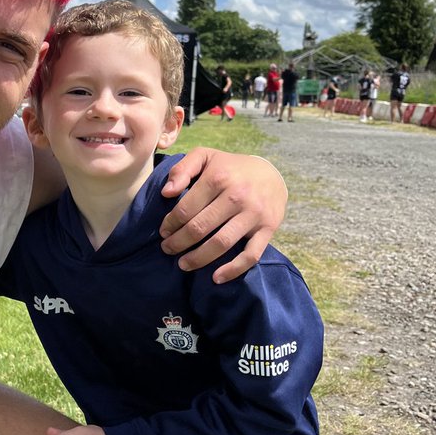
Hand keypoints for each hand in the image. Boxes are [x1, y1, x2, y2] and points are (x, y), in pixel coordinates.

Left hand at [159, 148, 286, 282]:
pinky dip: (233, 270)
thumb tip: (166, 192)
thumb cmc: (230, 167)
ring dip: (198, 258)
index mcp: (218, 177)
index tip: (163, 232)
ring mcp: (254, 214)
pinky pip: (251, 255)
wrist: (272, 174)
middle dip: (178, 243)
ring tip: (183, 264)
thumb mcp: (205, 156)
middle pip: (200, 228)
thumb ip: (182, 169)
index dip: (170, 224)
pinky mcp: (268, 229)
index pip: (185, 209)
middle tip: (167, 249)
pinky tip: (216, 278)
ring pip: (221, 243)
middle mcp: (237, 196)